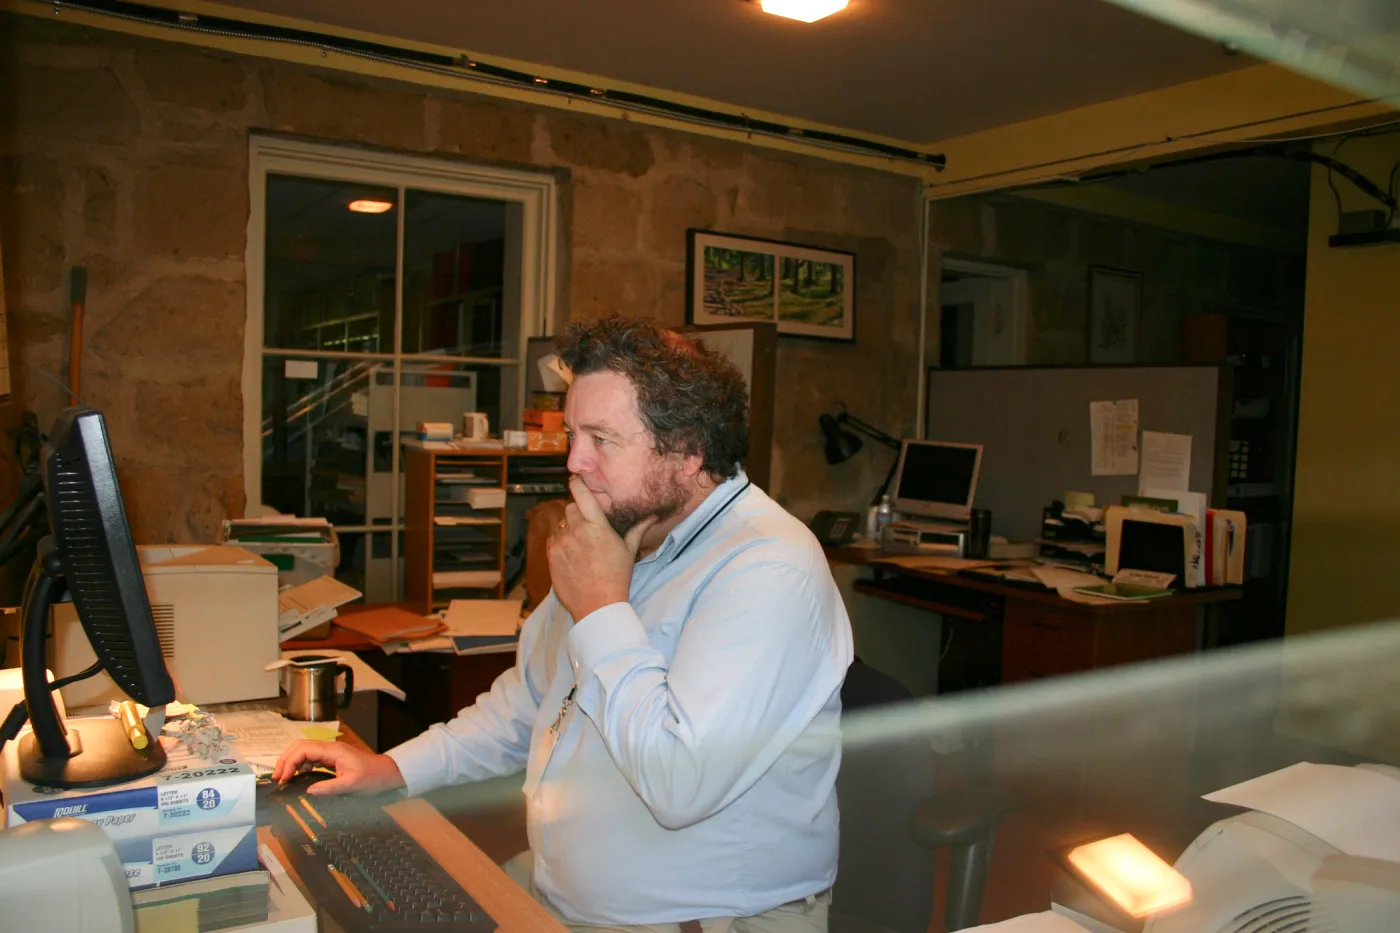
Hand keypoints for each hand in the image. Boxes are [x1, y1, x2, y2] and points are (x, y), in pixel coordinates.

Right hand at [271, 739, 405, 795]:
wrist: (386, 774)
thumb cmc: (372, 778)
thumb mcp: (352, 785)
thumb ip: (329, 788)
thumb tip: (308, 792)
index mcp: (333, 750)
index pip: (303, 749)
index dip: (290, 762)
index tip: (283, 778)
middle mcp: (329, 748)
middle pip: (300, 747)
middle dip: (285, 760)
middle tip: (277, 778)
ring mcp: (330, 753)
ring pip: (303, 752)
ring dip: (291, 763)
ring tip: (283, 779)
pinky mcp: (331, 759)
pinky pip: (310, 759)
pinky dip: (299, 766)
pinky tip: (296, 777)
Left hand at [547, 477, 656, 620]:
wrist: (597, 606)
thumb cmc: (617, 577)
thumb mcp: (629, 552)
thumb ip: (638, 530)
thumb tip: (653, 516)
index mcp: (597, 527)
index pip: (582, 495)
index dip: (577, 484)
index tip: (576, 479)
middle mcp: (577, 531)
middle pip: (571, 507)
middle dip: (577, 513)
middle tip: (587, 527)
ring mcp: (562, 542)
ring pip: (561, 524)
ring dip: (569, 529)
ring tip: (580, 547)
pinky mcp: (551, 554)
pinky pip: (553, 539)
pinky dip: (560, 543)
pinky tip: (571, 555)